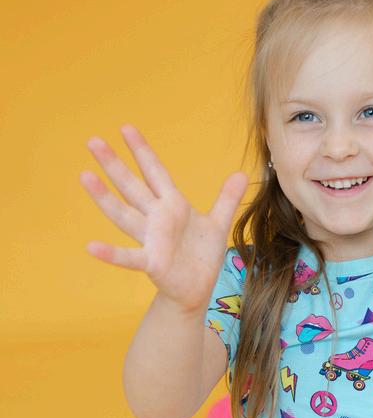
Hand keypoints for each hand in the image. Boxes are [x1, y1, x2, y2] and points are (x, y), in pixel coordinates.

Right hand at [80, 124, 248, 311]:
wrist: (197, 289)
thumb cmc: (201, 256)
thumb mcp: (218, 224)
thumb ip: (227, 199)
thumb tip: (242, 174)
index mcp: (173, 205)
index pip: (155, 172)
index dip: (142, 151)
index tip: (125, 128)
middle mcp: (157, 219)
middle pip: (132, 187)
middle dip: (114, 165)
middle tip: (92, 141)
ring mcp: (151, 240)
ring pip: (124, 215)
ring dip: (105, 198)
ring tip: (85, 177)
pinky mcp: (152, 262)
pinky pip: (129, 257)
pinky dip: (111, 254)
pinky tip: (92, 248)